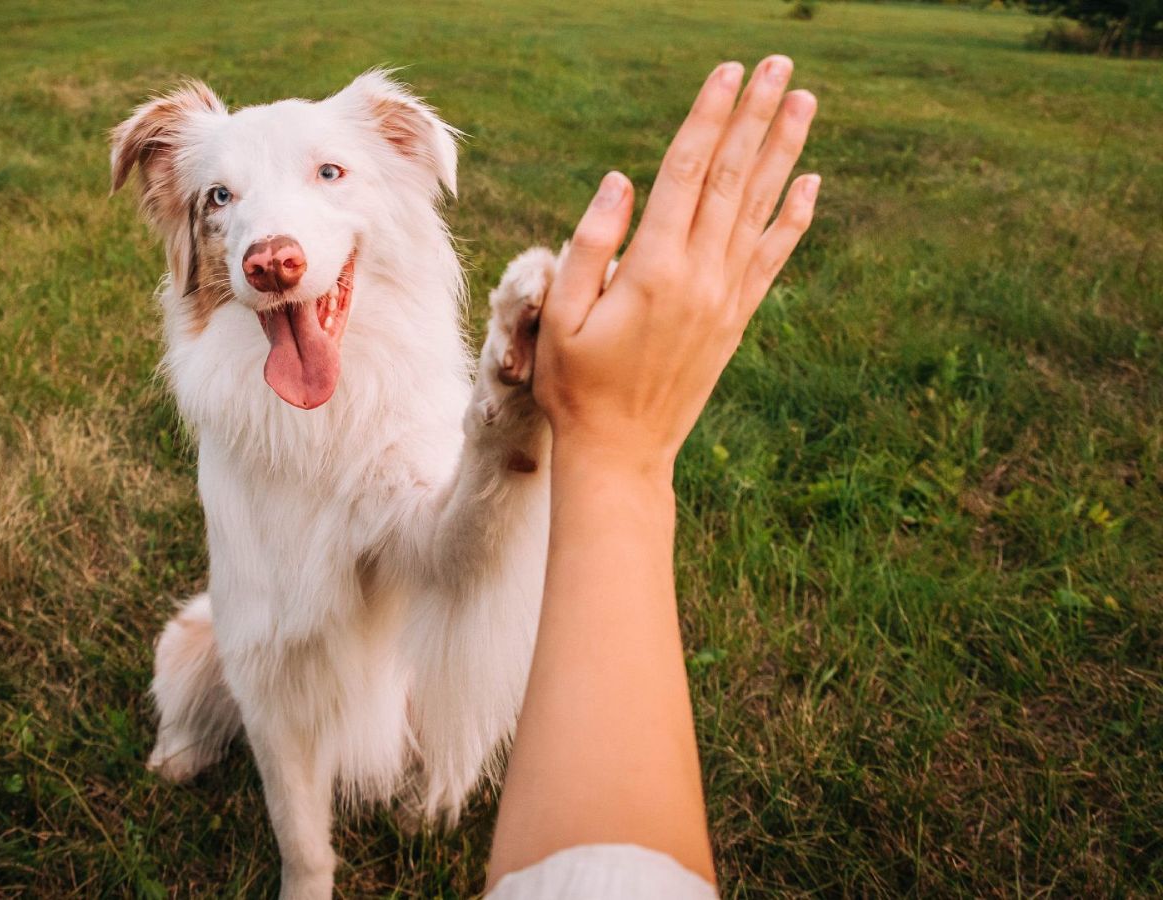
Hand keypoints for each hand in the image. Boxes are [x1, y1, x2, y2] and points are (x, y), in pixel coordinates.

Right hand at [534, 56, 818, 478]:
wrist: (621, 452)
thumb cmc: (575, 385)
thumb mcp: (558, 316)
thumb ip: (588, 245)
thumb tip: (621, 180)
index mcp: (652, 268)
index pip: (686, 173)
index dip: (708, 118)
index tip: (728, 72)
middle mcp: (700, 275)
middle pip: (732, 178)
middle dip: (755, 116)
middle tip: (779, 65)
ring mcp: (725, 297)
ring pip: (759, 208)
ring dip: (783, 151)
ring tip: (804, 100)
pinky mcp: (736, 318)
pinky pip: (772, 257)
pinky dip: (794, 217)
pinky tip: (810, 183)